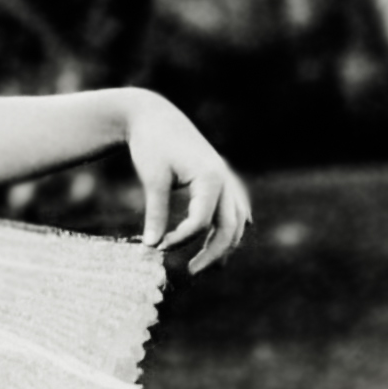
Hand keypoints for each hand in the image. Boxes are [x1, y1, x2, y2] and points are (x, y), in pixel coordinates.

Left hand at [124, 93, 251, 272]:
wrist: (154, 116)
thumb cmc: (151, 144)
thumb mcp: (152, 178)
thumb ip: (156, 212)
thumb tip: (151, 247)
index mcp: (211, 177)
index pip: (201, 221)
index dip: (181, 239)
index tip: (158, 246)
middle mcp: (225, 179)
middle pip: (229, 227)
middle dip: (213, 253)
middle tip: (192, 272)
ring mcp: (226, 179)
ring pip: (236, 221)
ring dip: (224, 244)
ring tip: (207, 267)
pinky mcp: (220, 179)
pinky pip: (233, 209)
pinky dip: (229, 227)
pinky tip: (226, 241)